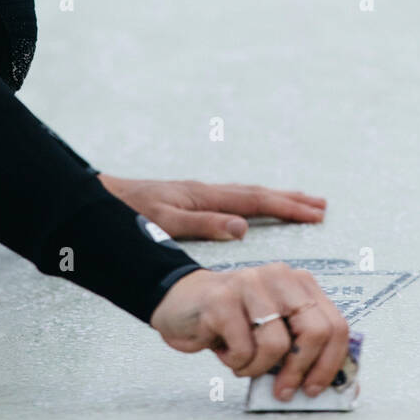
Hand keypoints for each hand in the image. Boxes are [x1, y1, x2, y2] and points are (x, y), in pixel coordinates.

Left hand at [95, 175, 325, 240]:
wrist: (98, 198)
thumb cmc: (127, 212)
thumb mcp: (164, 222)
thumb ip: (203, 225)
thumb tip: (242, 227)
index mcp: (204, 196)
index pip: (255, 200)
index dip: (288, 207)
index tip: (316, 213)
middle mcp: (205, 192)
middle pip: (257, 194)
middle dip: (290, 201)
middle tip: (321, 207)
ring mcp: (199, 195)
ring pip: (247, 196)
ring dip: (275, 201)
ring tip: (301, 205)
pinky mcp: (190, 201)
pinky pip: (233, 201)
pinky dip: (254, 205)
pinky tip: (255, 211)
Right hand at [149, 263, 349, 399]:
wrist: (180, 303)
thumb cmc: (231, 322)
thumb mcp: (271, 330)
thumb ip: (298, 346)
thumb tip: (329, 384)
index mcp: (299, 283)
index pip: (336, 324)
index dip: (331, 363)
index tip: (314, 388)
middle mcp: (280, 276)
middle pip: (316, 331)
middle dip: (301, 370)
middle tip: (282, 390)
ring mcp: (250, 283)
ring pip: (278, 344)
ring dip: (259, 368)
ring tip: (243, 362)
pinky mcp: (223, 299)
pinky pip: (245, 349)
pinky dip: (237, 363)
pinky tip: (225, 351)